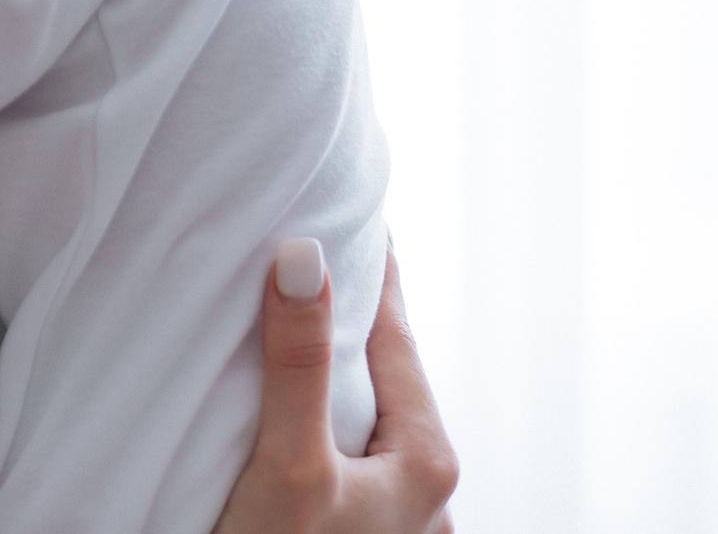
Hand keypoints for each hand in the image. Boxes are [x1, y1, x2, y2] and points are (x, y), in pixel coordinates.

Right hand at [216, 243, 457, 533]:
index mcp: (428, 462)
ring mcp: (394, 517)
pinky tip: (288, 413)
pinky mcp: (358, 530)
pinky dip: (319, 420)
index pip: (397, 337)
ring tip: (293, 325)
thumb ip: (299, 365)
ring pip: (364, 417)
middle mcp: (425, 491)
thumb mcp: (290, 464)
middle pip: (383, 377)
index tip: (356, 215)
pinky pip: (346, 455)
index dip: (371, 272)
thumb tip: (304, 256)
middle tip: (311, 256)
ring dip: (330, 374)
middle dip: (348, 320)